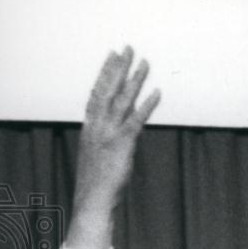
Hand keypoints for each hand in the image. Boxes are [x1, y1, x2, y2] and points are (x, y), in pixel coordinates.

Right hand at [69, 47, 159, 248]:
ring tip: (145, 62)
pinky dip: (147, 105)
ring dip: (134, 80)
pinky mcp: (122, 145)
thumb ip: (106, 139)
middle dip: (119, 68)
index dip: (105, 74)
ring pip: (122, 100)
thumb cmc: (96, 183)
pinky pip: (136, 121)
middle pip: (108, 90)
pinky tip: (157, 92)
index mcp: (90, 127)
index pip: (96, 93)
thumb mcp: (98, 155)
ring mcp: (108, 134)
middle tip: (128, 48)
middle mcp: (97, 126)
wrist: (92, 200)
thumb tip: (118, 131)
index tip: (112, 56)